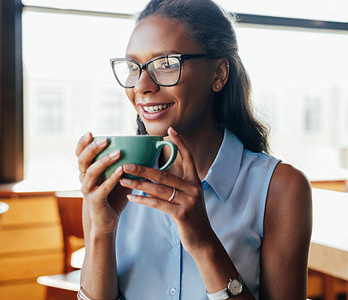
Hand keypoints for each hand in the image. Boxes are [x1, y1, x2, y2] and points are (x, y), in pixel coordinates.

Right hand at [75, 132, 130, 234]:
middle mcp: (84, 179)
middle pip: (82, 160)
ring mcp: (88, 190)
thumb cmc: (114, 195)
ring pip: (91, 172)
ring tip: (117, 153)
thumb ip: (126, 163)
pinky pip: (102, 188)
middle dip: (92, 148)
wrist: (107, 221)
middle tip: (105, 140)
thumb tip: (147, 148)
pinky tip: (121, 170)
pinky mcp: (95, 201)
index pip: (80, 154)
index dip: (83, 143)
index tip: (91, 133)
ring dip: (104, 161)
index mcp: (87, 171)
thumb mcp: (118, 176)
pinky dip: (112, 178)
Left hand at [119, 127, 216, 254]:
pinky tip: (131, 198)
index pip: (188, 157)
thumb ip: (176, 185)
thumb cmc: (191, 216)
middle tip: (126, 163)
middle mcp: (193, 188)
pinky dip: (143, 200)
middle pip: (164, 174)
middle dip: (143, 168)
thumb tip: (154, 174)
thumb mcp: (188, 197)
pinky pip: (158, 204)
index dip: (180, 143)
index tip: (170, 130)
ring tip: (122, 180)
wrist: (202, 239)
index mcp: (195, 181)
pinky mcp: (182, 214)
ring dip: (138, 184)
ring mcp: (188, 201)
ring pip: (159, 189)